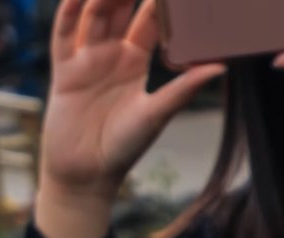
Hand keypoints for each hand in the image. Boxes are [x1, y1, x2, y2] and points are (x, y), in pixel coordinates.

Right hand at [33, 0, 221, 237]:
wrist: (85, 175)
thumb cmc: (123, 148)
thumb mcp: (156, 115)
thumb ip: (182, 89)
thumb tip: (219, 67)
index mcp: (136, 62)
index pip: (150, 19)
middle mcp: (111, 56)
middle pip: (119, 10)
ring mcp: (86, 62)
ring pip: (94, 17)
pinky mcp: (64, 73)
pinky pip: (64, 38)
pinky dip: (68, 14)